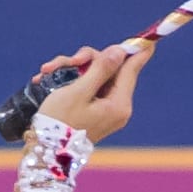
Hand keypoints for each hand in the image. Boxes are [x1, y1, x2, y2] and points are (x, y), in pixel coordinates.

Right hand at [35, 41, 151, 142]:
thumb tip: (119, 51)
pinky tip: (47, 79)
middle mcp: (116, 107)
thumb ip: (100, 69)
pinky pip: (87, 88)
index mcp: (119, 104)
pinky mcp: (93, 112)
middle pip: (109, 69)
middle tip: (65, 62)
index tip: (149, 37)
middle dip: (85, 60)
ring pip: (94, 75)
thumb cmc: (60, 123)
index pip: (132, 68)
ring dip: (71, 69)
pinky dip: (69, 81)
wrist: (44, 154)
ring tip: (47, 71)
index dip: (137, 49)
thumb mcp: (79, 91)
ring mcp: (105, 110)